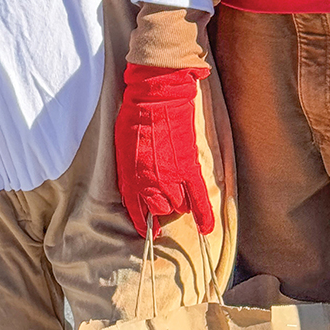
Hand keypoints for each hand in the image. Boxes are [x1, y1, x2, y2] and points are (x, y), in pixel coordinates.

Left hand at [114, 64, 214, 238]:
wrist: (155, 98)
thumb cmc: (134, 117)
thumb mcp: (122, 149)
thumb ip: (128, 171)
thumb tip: (133, 186)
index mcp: (131, 179)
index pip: (136, 211)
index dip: (141, 222)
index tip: (146, 231)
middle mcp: (150, 185)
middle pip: (161, 208)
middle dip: (162, 205)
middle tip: (164, 193)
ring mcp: (171, 179)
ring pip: (179, 205)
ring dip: (179, 201)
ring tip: (180, 190)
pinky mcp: (189, 170)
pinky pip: (199, 200)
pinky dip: (204, 216)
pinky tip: (206, 229)